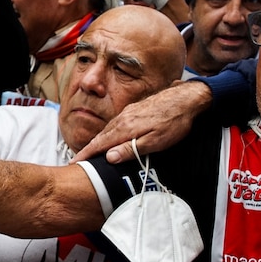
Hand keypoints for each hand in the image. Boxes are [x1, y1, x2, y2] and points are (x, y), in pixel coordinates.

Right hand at [73, 80, 211, 162]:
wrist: (186, 99)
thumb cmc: (174, 122)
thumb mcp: (155, 141)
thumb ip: (131, 149)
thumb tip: (109, 157)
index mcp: (125, 128)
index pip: (100, 144)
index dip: (86, 154)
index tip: (74, 162)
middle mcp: (123, 119)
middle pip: (100, 136)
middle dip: (88, 149)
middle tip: (77, 160)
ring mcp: (128, 113)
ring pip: (108, 129)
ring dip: (97, 141)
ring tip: (90, 151)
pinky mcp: (134, 110)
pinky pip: (115, 124)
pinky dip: (108, 133)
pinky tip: (110, 136)